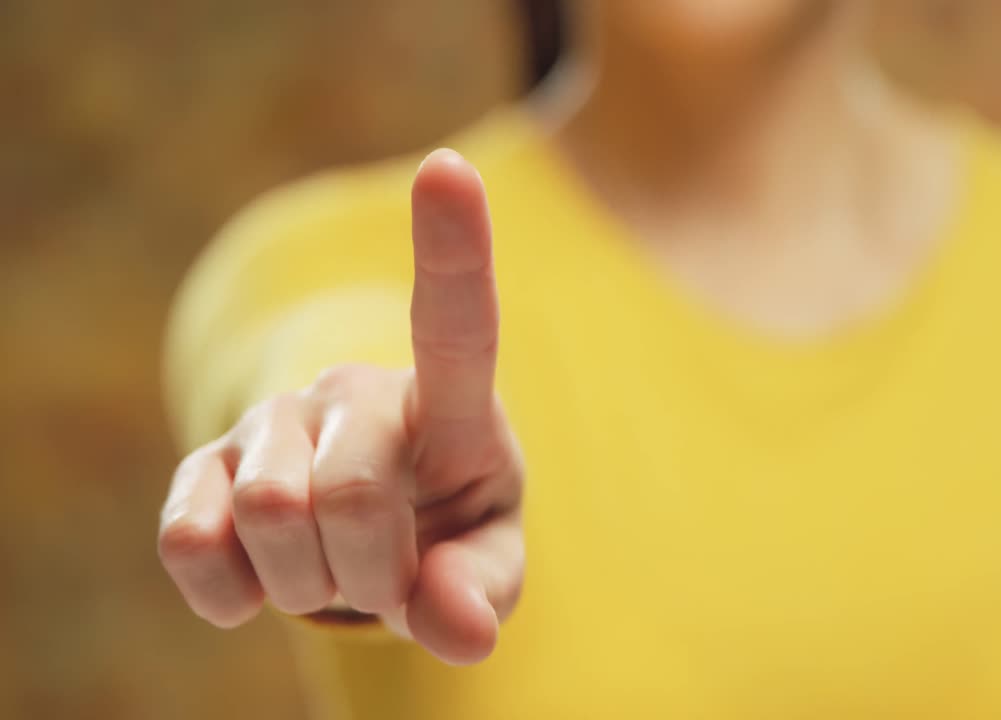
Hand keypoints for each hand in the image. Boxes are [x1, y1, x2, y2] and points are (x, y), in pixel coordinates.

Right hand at [158, 150, 522, 664]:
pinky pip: (188, 544)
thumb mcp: (488, 559)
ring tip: (332, 568)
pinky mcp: (201, 467)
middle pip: (353, 496)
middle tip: (387, 576)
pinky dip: (232, 595)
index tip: (449, 171)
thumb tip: (456, 625)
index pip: (456, 322)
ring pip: (271, 518)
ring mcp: (272, 422)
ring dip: (310, 584)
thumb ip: (485, 588)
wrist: (369, 534)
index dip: (453, 251)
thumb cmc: (445, 528)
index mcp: (448, 405)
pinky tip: (262, 574)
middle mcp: (354, 392)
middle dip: (374, 574)